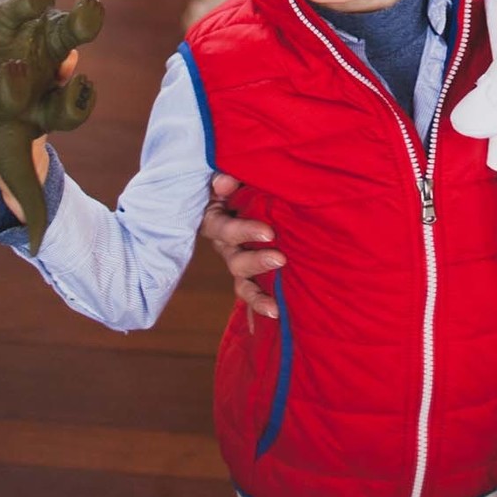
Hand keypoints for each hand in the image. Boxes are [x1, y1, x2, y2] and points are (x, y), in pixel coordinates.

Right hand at [202, 172, 283, 323]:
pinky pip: (251, 290)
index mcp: (216, 221)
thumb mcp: (228, 175)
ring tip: (275, 310)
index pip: (226, 230)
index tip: (269, 233)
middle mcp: (224, 246)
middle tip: (280, 260)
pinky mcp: (248, 270)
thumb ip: (225, 178)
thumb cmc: (236, 179)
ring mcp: (236, 260)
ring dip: (256, 297)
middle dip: (256, 263)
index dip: (245, 232)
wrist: (238, 189)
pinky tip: (274, 321)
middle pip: (235, 261)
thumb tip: (224, 182)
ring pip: (242, 283)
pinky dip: (258, 310)